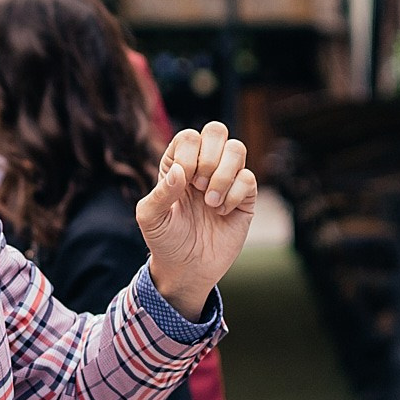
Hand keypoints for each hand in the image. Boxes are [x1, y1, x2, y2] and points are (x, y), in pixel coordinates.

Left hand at [136, 122, 256, 319]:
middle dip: (209, 157)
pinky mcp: (244, 197)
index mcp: (178, 164)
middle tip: (199, 186)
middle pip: (217, 130)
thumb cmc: (165, 240)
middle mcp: (204, 166)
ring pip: (237, 149)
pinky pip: (248, 179)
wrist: (187, 269)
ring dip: (223, 174)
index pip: (189, 136)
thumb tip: (181, 171)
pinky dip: (234, 194)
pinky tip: (222, 212)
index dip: (188, 155)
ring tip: (210, 202)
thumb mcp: (150, 218)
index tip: (182, 183)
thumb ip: (160, 193)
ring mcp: (226, 179)